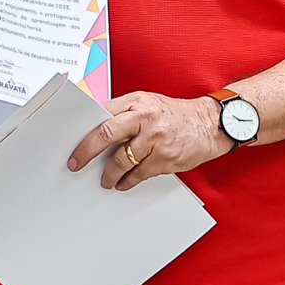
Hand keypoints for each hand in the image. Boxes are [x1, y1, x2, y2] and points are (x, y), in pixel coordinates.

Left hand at [68, 92, 232, 189]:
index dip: (85, 132)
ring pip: (122, 160)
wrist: (209, 124)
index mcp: (136, 102)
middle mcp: (145, 118)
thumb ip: (123, 112)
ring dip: (109, 174)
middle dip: (87, 152)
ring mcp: (155, 139)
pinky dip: (128, 181)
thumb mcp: (147, 103)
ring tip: (105, 179)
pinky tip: (123, 183)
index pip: (102, 116)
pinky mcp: (165, 159)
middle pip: (106, 135)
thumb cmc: (175, 114)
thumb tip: (95, 126)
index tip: (74, 146)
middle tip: (77, 163)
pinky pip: (139, 174)